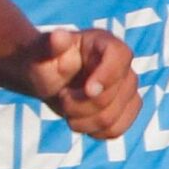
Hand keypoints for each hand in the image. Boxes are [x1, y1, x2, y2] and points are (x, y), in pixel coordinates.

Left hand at [20, 27, 140, 139]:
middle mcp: (121, 64)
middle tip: (62, 97)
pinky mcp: (125, 109)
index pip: (121, 56)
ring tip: (67, 110)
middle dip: (83, 104)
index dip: (108, 75)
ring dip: (84, 121)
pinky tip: (80, 121)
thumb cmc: (44, 61)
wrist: (48, 79)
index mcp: (104, 43)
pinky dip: (93, 131)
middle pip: (117, 94)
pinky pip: (116, 129)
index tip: (88, 90)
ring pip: (114, 117)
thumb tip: (58, 36)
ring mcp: (126, 88)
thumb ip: (51, 46)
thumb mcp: (41, 52)